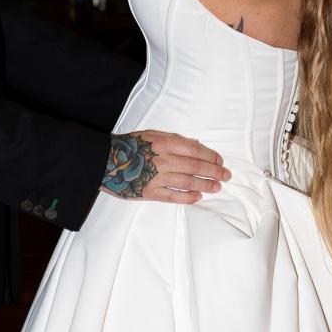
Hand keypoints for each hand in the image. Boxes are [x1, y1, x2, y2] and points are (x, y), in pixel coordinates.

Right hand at [101, 131, 228, 203]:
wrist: (105, 161)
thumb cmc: (129, 145)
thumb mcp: (151, 134)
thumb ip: (174, 138)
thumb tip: (196, 144)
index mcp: (164, 142)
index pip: (195, 149)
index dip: (211, 156)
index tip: (220, 161)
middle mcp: (162, 159)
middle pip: (195, 166)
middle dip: (214, 171)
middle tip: (226, 176)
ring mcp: (156, 177)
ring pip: (187, 182)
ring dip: (205, 184)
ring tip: (217, 187)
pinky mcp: (149, 192)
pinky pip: (172, 196)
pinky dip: (187, 197)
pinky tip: (198, 198)